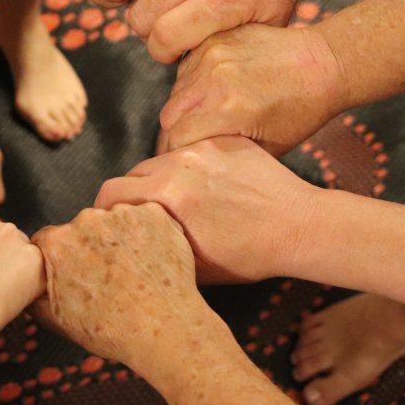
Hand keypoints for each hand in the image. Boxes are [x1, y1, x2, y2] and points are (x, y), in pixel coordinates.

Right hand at [32, 203, 207, 369]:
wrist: (163, 330)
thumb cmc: (112, 329)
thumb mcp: (56, 320)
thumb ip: (34, 294)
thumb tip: (29, 284)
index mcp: (58, 243)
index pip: (50, 241)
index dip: (61, 259)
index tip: (75, 272)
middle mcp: (87, 220)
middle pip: (83, 228)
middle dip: (91, 246)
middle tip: (108, 276)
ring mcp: (123, 213)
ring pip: (114, 221)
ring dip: (119, 238)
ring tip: (133, 271)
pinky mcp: (155, 214)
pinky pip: (145, 219)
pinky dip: (148, 234)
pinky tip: (151, 260)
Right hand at [95, 136, 310, 282]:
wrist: (300, 228)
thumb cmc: (250, 256)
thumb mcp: (192, 265)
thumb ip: (153, 246)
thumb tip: (130, 245)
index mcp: (167, 194)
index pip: (111, 191)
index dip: (103, 211)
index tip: (109, 223)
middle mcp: (180, 162)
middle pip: (134, 172)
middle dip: (131, 194)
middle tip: (141, 215)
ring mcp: (204, 147)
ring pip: (163, 158)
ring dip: (161, 178)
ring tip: (178, 202)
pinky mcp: (225, 140)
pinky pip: (194, 150)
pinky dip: (192, 167)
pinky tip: (209, 189)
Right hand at [159, 24, 343, 154]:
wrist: (322, 64)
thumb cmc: (301, 111)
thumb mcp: (267, 148)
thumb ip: (224, 155)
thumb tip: (193, 162)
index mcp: (227, 109)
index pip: (177, 140)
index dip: (181, 155)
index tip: (192, 162)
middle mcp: (213, 79)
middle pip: (170, 117)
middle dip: (179, 134)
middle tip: (199, 144)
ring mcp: (211, 55)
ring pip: (176, 93)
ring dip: (185, 110)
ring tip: (211, 119)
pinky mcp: (213, 41)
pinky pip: (187, 71)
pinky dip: (193, 86)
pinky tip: (216, 94)